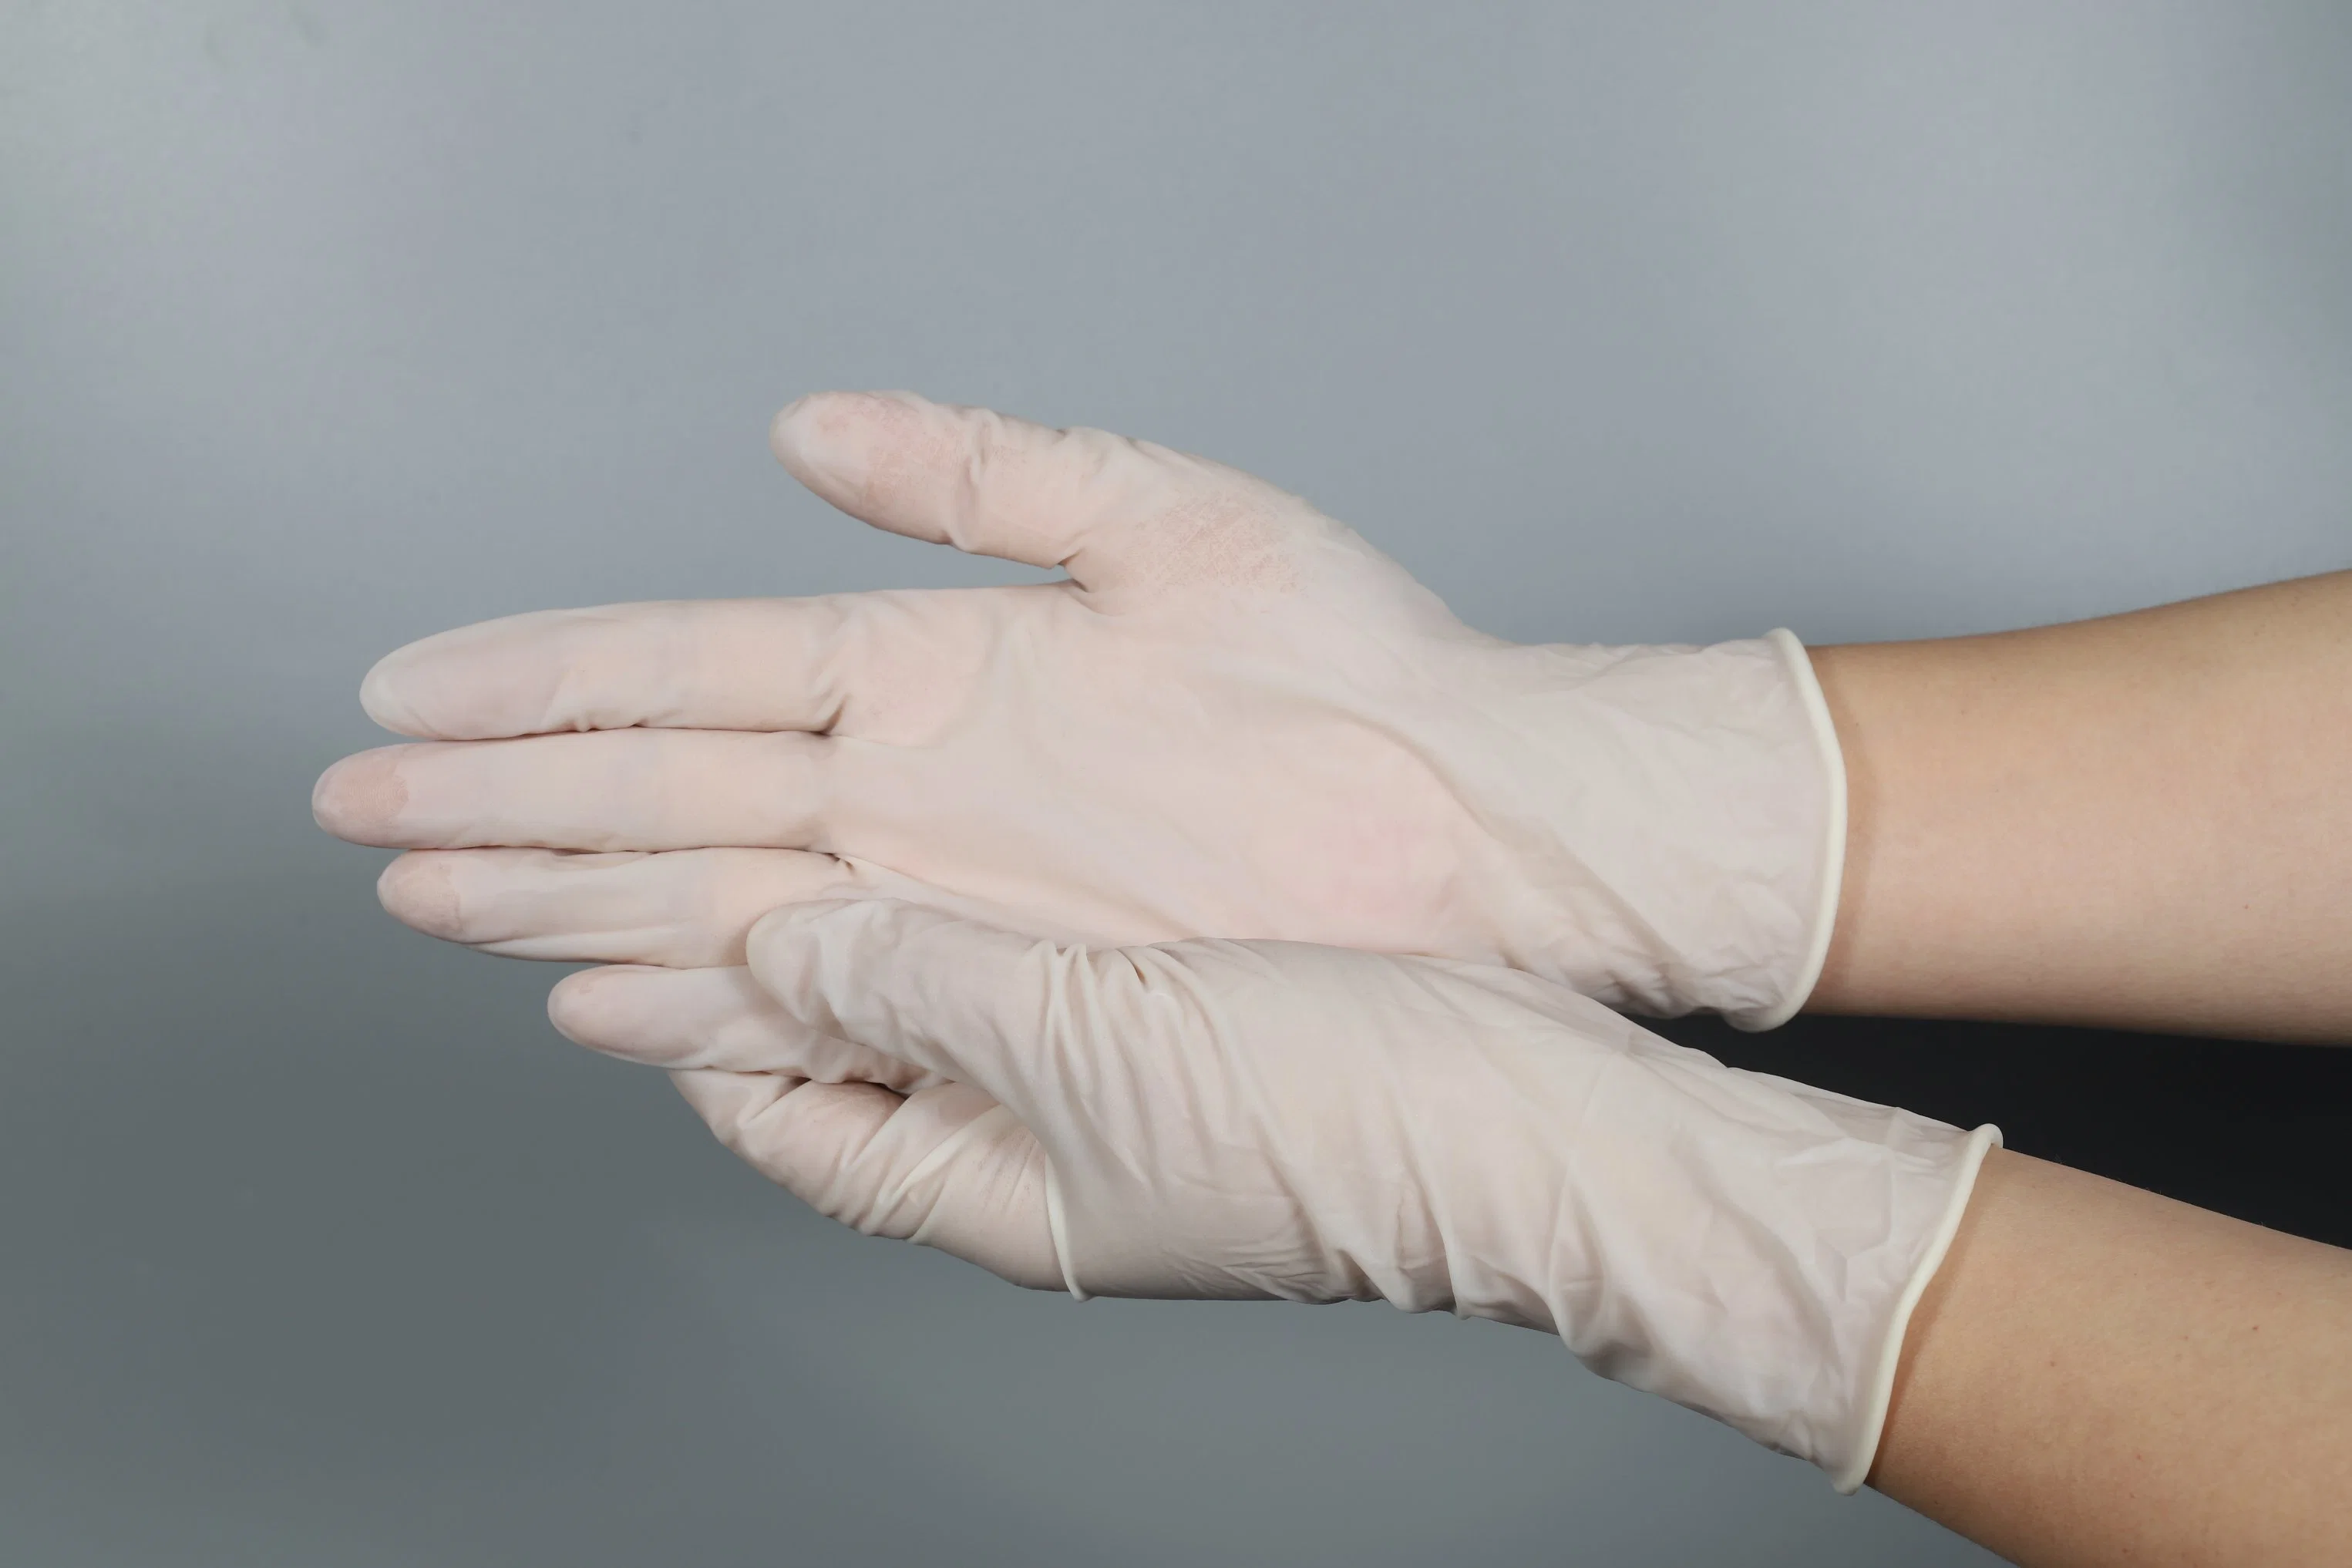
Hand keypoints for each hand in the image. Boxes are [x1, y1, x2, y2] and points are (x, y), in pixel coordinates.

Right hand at [315, 391, 1843, 1022]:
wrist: (1473, 819)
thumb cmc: (1355, 667)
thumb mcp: (1162, 522)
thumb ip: (977, 471)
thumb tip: (810, 425)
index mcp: (928, 665)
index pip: (688, 666)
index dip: (545, 677)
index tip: (416, 682)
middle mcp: (912, 784)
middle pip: (661, 792)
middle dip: (502, 798)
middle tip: (358, 806)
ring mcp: (945, 887)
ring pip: (705, 891)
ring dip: (556, 894)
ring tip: (422, 890)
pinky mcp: (997, 977)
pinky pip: (816, 994)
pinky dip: (701, 1000)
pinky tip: (597, 996)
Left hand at [550, 900, 1995, 1489]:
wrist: (1547, 1121)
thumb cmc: (1348, 1129)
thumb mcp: (1097, 1046)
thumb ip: (920, 982)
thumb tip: (778, 937)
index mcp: (991, 1186)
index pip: (782, 1119)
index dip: (680, 1028)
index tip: (599, 940)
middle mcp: (1034, 1150)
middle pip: (836, 1055)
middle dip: (726, 970)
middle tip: (633, 878)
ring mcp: (1113, 1094)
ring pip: (929, 995)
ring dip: (838, 922)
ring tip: (762, 841)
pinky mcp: (1186, 1026)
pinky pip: (1025, 958)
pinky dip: (959, 900)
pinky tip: (946, 837)